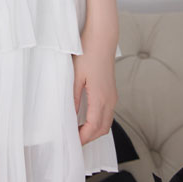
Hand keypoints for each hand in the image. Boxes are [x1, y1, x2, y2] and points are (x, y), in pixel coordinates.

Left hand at [73, 31, 118, 146]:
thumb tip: (69, 116)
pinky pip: (107, 113)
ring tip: (78, 131)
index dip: (83, 138)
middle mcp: (110, 99)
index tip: (72, 143)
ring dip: (94, 130)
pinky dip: (98, 122)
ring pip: (107, 122)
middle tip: (73, 141)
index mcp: (100, 97)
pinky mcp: (111, 92)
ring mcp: (112, 96)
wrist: (102, 38)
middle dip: (89, 138)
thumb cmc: (88, 53)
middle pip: (102, 129)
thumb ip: (72, 98)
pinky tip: (86, 119)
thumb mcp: (75, 76)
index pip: (93, 127)